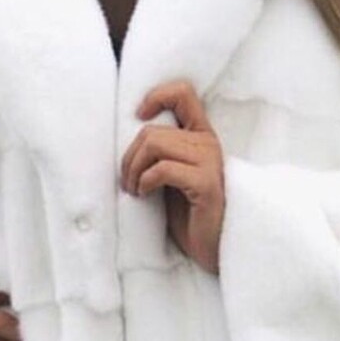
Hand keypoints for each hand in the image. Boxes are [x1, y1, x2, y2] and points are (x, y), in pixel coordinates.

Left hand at [120, 79, 225, 274]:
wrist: (212, 247)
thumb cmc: (189, 214)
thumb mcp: (172, 176)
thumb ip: (161, 153)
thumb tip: (130, 138)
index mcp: (201, 136)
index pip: (183, 93)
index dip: (156, 96)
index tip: (139, 116)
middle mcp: (208, 143)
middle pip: (152, 130)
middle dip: (129, 157)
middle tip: (127, 181)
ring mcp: (210, 162)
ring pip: (155, 145)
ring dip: (134, 170)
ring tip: (134, 189)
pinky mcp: (206, 184)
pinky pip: (163, 169)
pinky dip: (145, 181)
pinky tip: (145, 195)